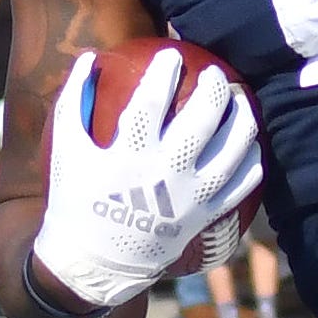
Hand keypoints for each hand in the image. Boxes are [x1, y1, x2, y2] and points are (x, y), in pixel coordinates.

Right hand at [31, 48, 263, 310]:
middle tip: (216, 72)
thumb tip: (90, 56)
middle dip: (213, 89)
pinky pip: (241, 185)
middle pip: (201, 123)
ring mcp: (190, 199)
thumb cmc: (76, 199)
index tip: (171, 54)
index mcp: (127, 157)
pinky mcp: (206, 217)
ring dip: (243, 120)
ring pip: (231, 152)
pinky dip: (252, 161)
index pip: (151, 103)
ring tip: (242, 100)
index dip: (164, 74)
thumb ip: (74, 100)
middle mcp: (163, 176)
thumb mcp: (66, 151)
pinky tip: (251, 144)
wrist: (94, 263)